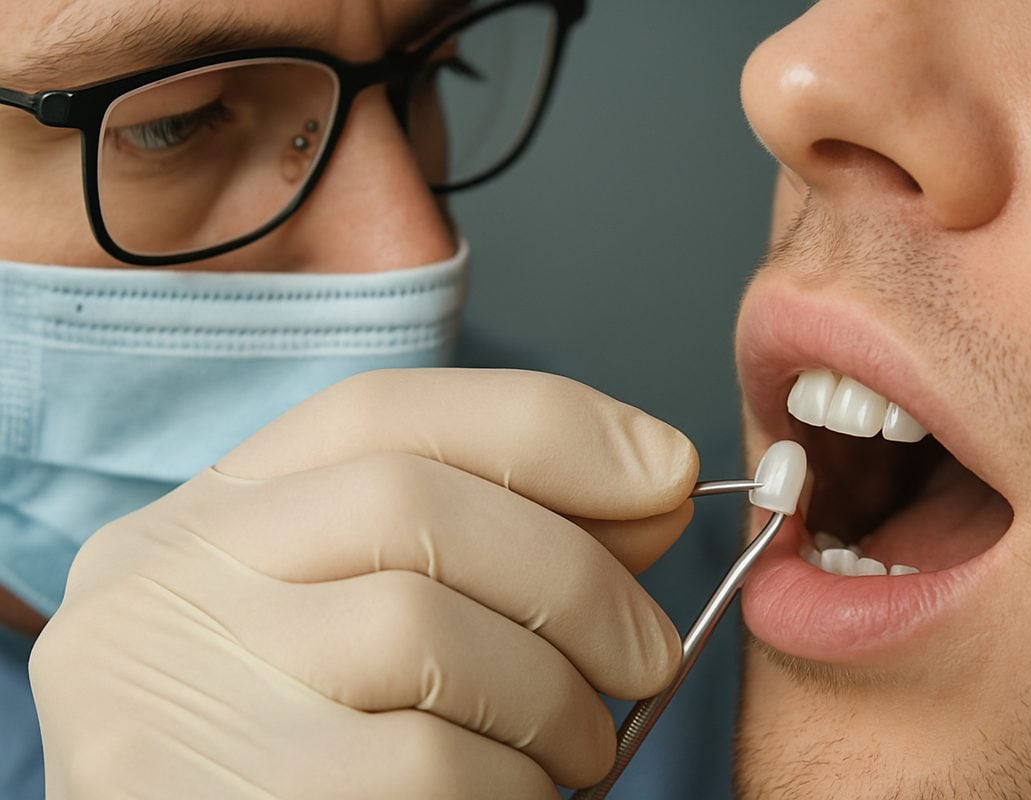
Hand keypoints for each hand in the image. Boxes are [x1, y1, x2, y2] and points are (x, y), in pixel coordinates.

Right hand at [30, 369, 697, 798]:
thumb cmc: (311, 747)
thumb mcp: (370, 619)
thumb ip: (496, 546)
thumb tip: (652, 489)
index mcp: (215, 515)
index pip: (380, 412)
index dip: (546, 425)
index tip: (666, 472)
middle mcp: (169, 576)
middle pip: (410, 504)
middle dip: (575, 575)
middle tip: (649, 656)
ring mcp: (172, 682)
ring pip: (423, 631)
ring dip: (555, 697)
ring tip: (581, 749)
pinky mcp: (213, 791)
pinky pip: (424, 763)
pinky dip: (512, 782)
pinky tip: (515, 798)